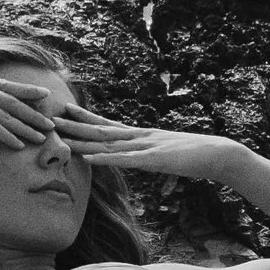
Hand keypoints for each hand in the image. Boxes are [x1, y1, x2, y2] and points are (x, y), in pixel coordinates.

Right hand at [0, 75, 59, 150]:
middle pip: (11, 100)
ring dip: (27, 126)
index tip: (41, 94)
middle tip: (52, 119)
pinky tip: (20, 146)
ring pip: (6, 114)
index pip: (2, 86)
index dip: (24, 91)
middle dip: (34, 110)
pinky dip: (8, 136)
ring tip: (44, 135)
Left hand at [49, 108, 243, 183]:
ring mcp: (146, 147)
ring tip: (60, 135)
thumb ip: (152, 153)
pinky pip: (124, 161)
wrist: (219, 154)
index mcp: (143, 135)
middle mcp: (140, 137)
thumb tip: (140, 156)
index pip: (109, 124)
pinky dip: (105, 159)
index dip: (86, 117)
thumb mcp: (168, 153)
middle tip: (50, 118)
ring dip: (82, 139)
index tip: (67, 109)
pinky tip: (88, 159)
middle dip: (75, 125)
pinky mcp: (153, 160)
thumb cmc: (198, 156)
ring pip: (108, 143)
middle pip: (102, 129)